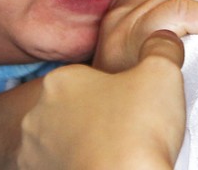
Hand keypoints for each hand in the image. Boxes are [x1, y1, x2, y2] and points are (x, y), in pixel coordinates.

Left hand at [18, 30, 186, 169]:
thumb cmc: (135, 135)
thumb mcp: (162, 72)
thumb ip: (161, 47)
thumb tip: (162, 40)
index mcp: (61, 81)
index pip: (90, 76)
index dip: (118, 88)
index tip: (135, 101)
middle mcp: (39, 115)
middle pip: (76, 107)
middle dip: (100, 115)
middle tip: (130, 127)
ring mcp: (35, 151)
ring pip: (65, 139)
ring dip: (87, 142)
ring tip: (119, 151)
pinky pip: (62, 164)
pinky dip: (81, 164)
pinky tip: (106, 166)